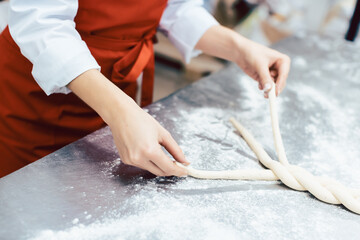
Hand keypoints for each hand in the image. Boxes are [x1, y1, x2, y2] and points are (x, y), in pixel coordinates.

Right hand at [68, 69, 188, 176]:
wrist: (121, 114)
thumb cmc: (142, 120)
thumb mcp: (163, 133)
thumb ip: (175, 149)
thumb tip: (185, 161)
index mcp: (150, 150)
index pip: (168, 168)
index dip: (179, 171)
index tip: (186, 171)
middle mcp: (139, 158)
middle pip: (160, 172)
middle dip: (170, 170)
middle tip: (178, 164)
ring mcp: (131, 160)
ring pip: (151, 169)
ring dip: (159, 165)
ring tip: (161, 152)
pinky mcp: (125, 160)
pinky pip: (141, 165)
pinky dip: (148, 161)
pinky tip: (147, 149)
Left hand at [195, 25, 290, 96]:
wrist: (241, 52)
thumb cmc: (252, 54)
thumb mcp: (259, 66)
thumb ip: (265, 78)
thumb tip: (269, 90)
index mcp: (283, 61)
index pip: (284, 75)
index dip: (280, 84)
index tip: (275, 93)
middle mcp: (280, 68)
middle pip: (280, 82)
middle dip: (273, 88)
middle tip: (268, 95)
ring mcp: (272, 73)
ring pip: (273, 86)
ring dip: (267, 88)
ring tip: (260, 86)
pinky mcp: (265, 77)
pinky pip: (267, 86)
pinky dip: (263, 87)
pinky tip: (259, 85)